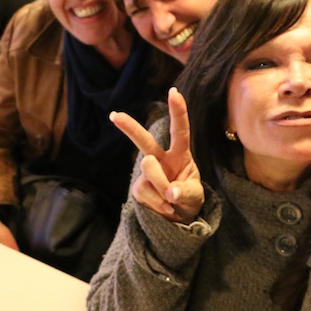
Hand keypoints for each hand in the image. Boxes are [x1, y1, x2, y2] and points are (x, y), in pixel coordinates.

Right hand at [110, 87, 202, 222]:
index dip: (178, 112)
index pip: (179, 131)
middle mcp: (161, 159)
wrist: (178, 218)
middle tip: (115, 116)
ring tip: (172, 201)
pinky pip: (145, 193)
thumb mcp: (195, 196)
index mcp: (180, 155)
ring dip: (162, 187)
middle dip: (130, 128)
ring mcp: (147, 173)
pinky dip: (157, 204)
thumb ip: (187, 192)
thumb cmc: (189, 199)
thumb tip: (171, 192)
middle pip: (145, 141)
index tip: (173, 92)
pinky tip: (165, 209)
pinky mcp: (138, 189)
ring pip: (149, 170)